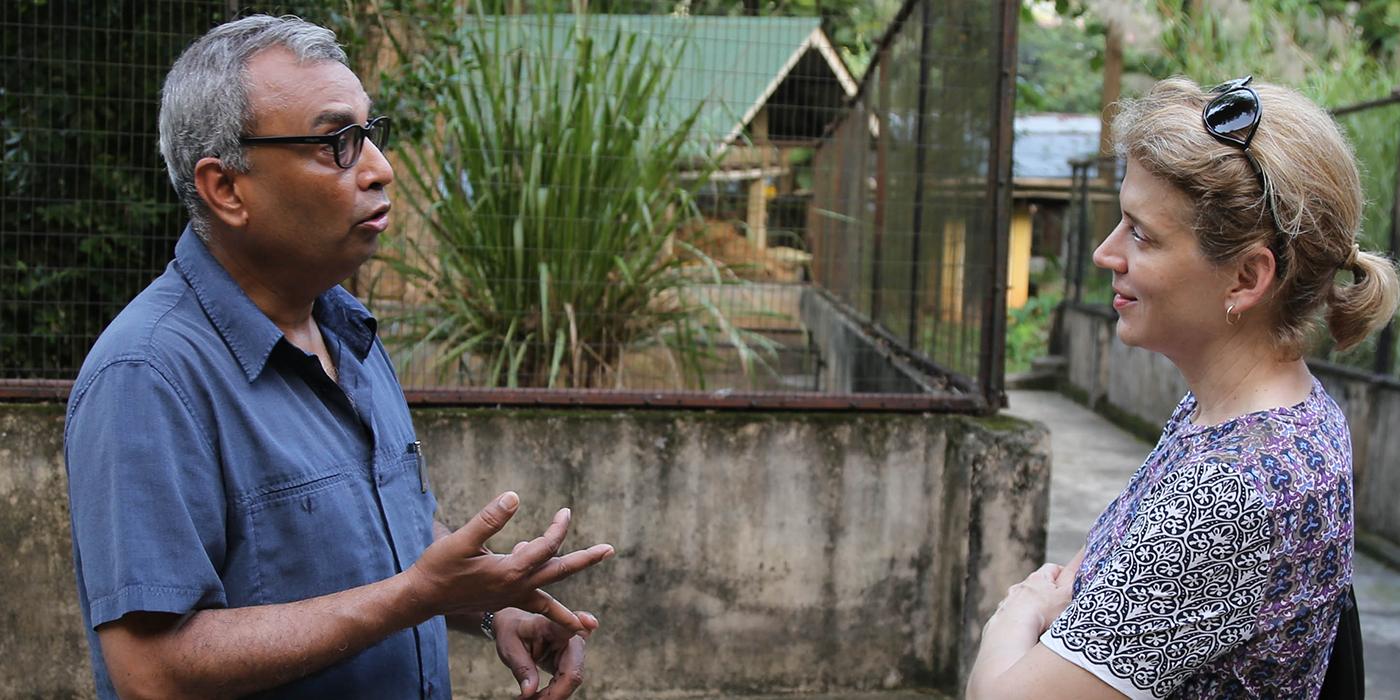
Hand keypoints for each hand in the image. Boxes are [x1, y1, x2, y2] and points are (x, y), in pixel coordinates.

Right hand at [403, 491, 613, 632]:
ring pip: (550, 596)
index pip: (546, 547)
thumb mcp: (461, 540)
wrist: (423, 597)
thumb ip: (489, 519)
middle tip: (610, 550)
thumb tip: (515, 497)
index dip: (559, 528)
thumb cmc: (439, 567)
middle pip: (560, 572)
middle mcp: (516, 587)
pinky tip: (549, 585)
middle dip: (586, 560)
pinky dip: (549, 608)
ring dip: (571, 605)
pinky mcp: (505, 600)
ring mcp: (511, 597)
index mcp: (510, 571)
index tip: (566, 512)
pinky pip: (535, 605)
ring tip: (591, 620)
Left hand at [493, 607, 597, 698]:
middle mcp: (569, 636)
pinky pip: (566, 682)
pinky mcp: (570, 661)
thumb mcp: (509, 648)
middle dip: (556, 692)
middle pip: (573, 670)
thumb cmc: (512, 632)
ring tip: (530, 699)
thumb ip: (521, 668)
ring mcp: (572, 649)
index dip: (583, 623)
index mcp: (552, 626)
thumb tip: (529, 692)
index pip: (570, 625)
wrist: (515, 628)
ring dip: (553, 695)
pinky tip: (537, 697)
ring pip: (571, 680)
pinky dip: (552, 693)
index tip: (591, 624)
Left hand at [992, 563, 1073, 634]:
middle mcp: (1020, 587)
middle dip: (1048, 593)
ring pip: (1024, 601)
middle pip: (1037, 585)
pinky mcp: (1001, 617)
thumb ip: (1077, 582)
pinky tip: (1028, 631)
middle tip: (1060, 605)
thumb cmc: (1042, 612)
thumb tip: (1087, 565)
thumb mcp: (1066, 596)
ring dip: (1033, 608)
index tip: (1072, 584)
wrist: (1013, 631)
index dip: (1064, 574)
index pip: (1053, 568)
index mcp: (1037, 578)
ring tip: (1044, 622)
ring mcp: (1008, 602)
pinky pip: (1013, 617)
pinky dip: (1021, 621)